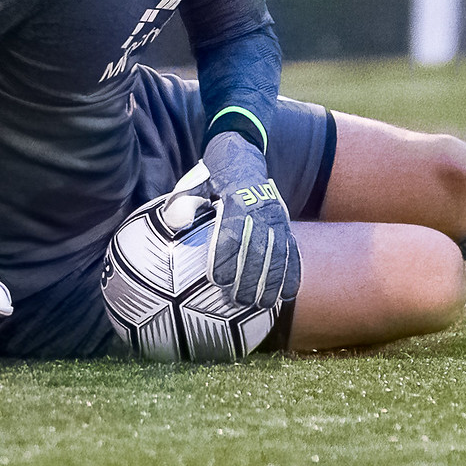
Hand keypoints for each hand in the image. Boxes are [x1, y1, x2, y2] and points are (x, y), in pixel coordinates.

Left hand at [198, 133, 300, 308]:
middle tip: (239, 301)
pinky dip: (291, 273)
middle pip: (258, 247)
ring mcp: (277, 217)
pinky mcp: (285, 225)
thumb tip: (173, 223)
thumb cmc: (212, 178)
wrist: (244, 160)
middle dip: (250, 276)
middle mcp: (261, 209)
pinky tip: (288, 295)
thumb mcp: (195, 183)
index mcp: (236, 199)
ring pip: (279, 252)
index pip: (231, 231)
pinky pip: (292, 251)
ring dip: (272, 281)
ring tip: (263, 305)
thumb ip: (184, 202)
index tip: (217, 280)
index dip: (225, 257)